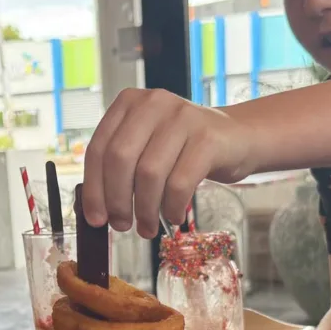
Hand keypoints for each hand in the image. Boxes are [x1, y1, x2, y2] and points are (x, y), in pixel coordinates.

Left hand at [81, 88, 256, 235]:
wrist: (236, 137)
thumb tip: (98, 210)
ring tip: (148, 227)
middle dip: (117, 201)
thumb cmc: (184, 148)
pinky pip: (179, 183)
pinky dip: (172, 206)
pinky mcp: (207, 137)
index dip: (94, 189)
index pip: (99, 148)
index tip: (96, 219)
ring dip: (145, 209)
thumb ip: (122, 166)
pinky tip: (173, 216)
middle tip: (122, 225)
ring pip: (149, 174)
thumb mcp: (148, 145)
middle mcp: (153, 103)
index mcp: (129, 103)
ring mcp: (182, 117)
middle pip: (120, 160)